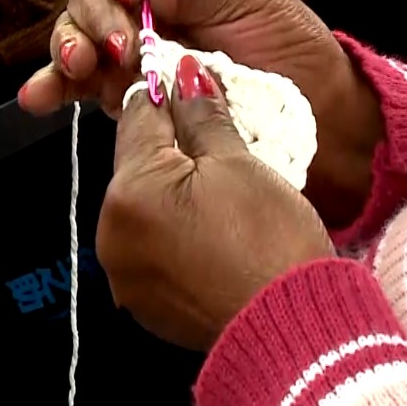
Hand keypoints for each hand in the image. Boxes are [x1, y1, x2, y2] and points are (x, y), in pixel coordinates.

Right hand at [20, 0, 381, 223]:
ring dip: (71, 45)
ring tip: (83, 64)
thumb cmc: (282, 32)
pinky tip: (39, 97)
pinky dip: (56, 86)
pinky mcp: (122, 80)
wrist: (304, 99)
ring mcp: (126, 34)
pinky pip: (80, 79)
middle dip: (99, 11)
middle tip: (126, 43)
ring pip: (77, 30)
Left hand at [98, 54, 334, 350]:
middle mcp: (111, 233)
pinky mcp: (142, 300)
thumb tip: (185, 77)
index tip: (192, 84)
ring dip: (174, 186)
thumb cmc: (271, 246)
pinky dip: (174, 226)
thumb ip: (202, 116)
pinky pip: (151, 242)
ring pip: (144, 202)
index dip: (168, 93)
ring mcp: (124, 272)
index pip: (138, 116)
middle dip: (173, 145)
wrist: (294, 329)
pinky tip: (213, 226)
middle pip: (136, 162)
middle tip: (220, 140)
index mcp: (130, 192)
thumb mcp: (239, 163)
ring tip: (223, 188)